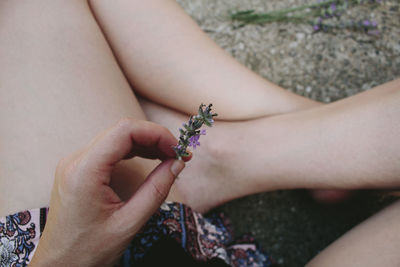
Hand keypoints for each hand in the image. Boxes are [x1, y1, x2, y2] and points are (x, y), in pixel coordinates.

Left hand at [29, 119, 187, 266]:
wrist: (60, 265)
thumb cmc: (89, 250)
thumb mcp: (129, 222)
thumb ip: (156, 189)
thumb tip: (178, 163)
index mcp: (84, 171)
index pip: (125, 131)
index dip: (157, 134)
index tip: (178, 149)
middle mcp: (76, 160)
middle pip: (121, 131)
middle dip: (154, 138)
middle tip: (179, 154)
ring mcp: (75, 163)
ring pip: (116, 138)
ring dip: (146, 143)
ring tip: (169, 157)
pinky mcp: (79, 169)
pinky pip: (109, 150)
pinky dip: (133, 151)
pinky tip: (150, 159)